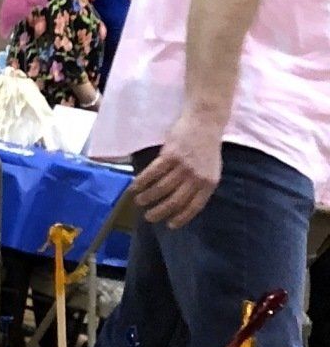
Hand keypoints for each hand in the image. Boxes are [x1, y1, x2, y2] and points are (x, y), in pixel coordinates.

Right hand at [131, 112, 222, 228]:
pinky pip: (153, 173)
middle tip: (149, 217)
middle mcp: (196, 177)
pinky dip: (142, 181)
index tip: (170, 225)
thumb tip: (185, 202)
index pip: (194, 206)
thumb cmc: (207, 146)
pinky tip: (135, 186)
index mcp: (209, 183)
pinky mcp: (170, 155)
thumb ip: (200, 184)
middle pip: (175, 200)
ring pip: (162, 188)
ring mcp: (183, 166)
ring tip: (139, 201)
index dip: (181, 217)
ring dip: (148, 197)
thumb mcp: (211, 168)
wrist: (205, 121)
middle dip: (160, 211)